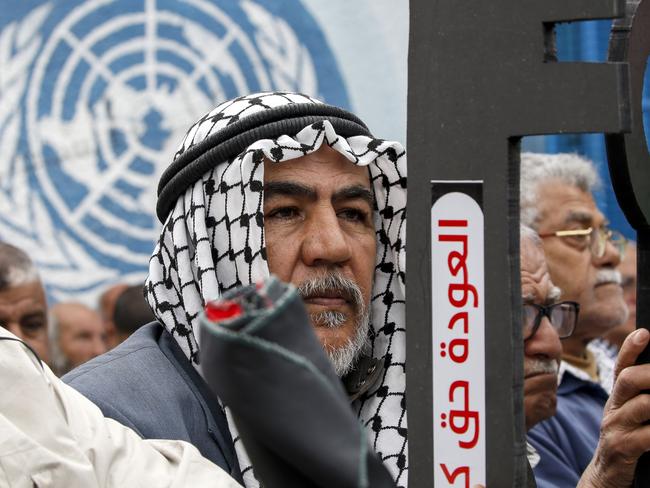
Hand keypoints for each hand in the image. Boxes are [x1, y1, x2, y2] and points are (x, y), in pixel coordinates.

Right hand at [578, 328, 649, 487]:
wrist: (606, 477)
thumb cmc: (627, 441)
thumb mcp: (630, 416)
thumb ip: (642, 397)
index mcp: (617, 397)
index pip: (621, 366)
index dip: (631, 348)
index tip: (644, 332)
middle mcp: (614, 408)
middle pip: (629, 380)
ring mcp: (616, 427)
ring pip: (642, 405)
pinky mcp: (622, 448)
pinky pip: (649, 436)